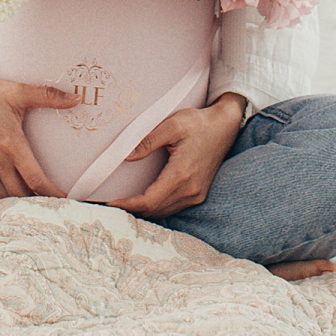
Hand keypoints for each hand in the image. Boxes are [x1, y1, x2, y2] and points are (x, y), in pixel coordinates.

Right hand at [0, 42, 80, 200]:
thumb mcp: (19, 92)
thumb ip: (49, 96)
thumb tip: (76, 98)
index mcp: (11, 145)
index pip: (35, 180)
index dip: (52, 193)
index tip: (64, 197)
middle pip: (21, 194)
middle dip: (38, 200)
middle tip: (52, 200)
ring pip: (4, 197)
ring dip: (20, 200)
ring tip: (34, 199)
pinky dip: (1, 196)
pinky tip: (11, 192)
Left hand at [106, 94, 244, 218]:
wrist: (224, 127)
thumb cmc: (198, 123)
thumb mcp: (172, 125)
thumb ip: (148, 141)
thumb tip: (125, 156)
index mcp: (181, 174)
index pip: (149, 201)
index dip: (128, 205)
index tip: (110, 202)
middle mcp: (190, 190)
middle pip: (155, 210)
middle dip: (132, 209)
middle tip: (111, 203)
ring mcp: (196, 194)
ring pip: (164, 212)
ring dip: (144, 211)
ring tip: (124, 203)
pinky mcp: (199, 194)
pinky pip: (173, 208)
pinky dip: (157, 208)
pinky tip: (145, 201)